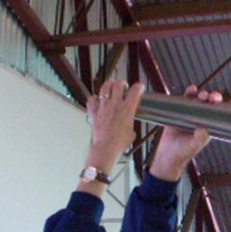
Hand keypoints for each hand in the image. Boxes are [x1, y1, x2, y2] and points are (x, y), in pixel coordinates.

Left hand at [80, 80, 143, 194]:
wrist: (106, 148)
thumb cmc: (120, 143)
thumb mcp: (132, 133)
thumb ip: (130, 123)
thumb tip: (128, 122)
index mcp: (127, 109)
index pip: (135, 92)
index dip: (138, 87)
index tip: (139, 87)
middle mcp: (115, 105)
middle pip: (118, 85)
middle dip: (122, 83)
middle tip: (123, 85)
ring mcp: (103, 107)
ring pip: (104, 89)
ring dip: (108, 85)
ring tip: (110, 84)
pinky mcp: (94, 113)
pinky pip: (91, 101)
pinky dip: (93, 99)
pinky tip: (95, 99)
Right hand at [149, 85, 229, 181]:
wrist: (167, 154)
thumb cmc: (183, 152)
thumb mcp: (194, 146)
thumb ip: (199, 138)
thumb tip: (203, 129)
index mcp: (209, 127)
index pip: (221, 115)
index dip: (227, 108)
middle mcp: (202, 119)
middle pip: (211, 104)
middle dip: (214, 98)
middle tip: (213, 98)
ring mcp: (192, 114)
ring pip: (200, 99)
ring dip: (203, 94)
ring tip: (202, 96)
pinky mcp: (181, 110)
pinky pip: (187, 99)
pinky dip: (190, 92)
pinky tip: (192, 89)